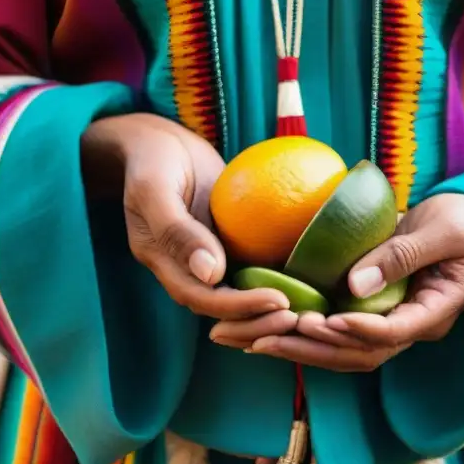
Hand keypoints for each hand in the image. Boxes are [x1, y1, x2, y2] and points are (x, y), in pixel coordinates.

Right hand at [81, 114, 288, 319]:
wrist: (158, 144)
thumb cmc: (152, 161)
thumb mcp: (154, 189)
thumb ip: (176, 231)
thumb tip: (211, 274)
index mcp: (165, 264)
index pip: (203, 299)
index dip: (240, 308)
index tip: (278, 300)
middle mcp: (188, 269)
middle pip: (225, 310)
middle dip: (260, 320)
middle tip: (299, 316)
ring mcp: (211, 256)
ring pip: (242, 294)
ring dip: (271, 307)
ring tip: (308, 307)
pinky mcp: (230, 242)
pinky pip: (254, 264)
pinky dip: (278, 275)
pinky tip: (311, 273)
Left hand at [246, 193, 463, 370]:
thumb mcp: (443, 230)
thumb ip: (402, 255)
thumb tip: (354, 285)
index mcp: (435, 311)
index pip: (391, 334)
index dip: (355, 331)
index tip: (320, 322)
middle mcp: (410, 326)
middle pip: (358, 353)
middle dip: (311, 349)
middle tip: (266, 338)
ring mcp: (390, 321)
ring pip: (342, 350)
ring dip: (300, 348)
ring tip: (254, 341)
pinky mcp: (371, 310)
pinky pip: (335, 331)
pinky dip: (303, 333)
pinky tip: (267, 328)